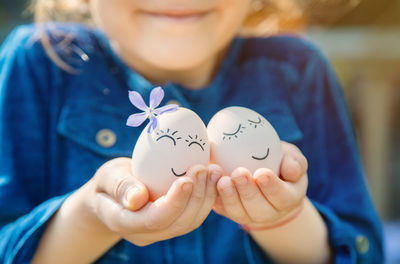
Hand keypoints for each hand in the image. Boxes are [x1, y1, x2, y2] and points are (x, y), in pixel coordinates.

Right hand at [88, 158, 222, 245]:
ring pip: (190, 222)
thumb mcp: (108, 177)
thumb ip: (120, 186)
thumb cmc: (108, 181)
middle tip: (206, 168)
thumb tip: (137, 198)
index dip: (174, 202)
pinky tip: (212, 177)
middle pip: (178, 223)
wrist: (112, 196)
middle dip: (196, 196)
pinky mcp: (173, 224)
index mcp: (124, 222)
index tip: (187, 179)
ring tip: (214, 170)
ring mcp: (160, 232)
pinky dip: (206, 197)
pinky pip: (194, 216)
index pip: (155, 219)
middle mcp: (145, 233)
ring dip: (206, 196)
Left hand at [213, 141, 307, 228]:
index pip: (282, 197)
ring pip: (238, 211)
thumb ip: (295, 162)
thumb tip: (292, 170)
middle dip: (248, 192)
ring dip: (229, 196)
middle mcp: (268, 212)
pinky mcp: (229, 211)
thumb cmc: (279, 163)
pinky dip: (215, 195)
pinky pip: (222, 208)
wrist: (259, 172)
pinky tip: (211, 180)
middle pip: (258, 209)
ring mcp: (247, 214)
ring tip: (223, 180)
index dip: (272, 187)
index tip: (262, 173)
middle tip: (239, 173)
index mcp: (288, 199)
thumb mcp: (291, 158)